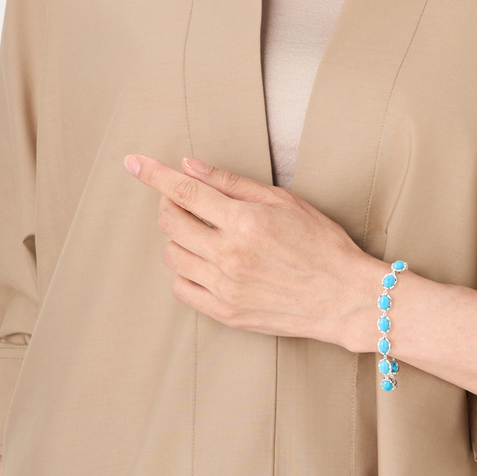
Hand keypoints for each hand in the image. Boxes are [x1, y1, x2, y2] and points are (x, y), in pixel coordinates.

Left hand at [124, 154, 382, 349]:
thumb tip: (191, 166)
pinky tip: (204, 261)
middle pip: (171, 222)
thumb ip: (233, 183)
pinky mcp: (225, 312)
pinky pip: (182, 289)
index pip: (185, 191)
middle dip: (169, 204)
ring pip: (173, 255)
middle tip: (186, 199)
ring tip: (203, 232)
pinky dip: (184, 271)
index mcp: (244, 221)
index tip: (133, 162)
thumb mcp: (283, 200)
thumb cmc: (321, 242)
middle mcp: (229, 254)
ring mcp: (224, 287)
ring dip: (178, 237)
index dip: (154, 175)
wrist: (343, 296)